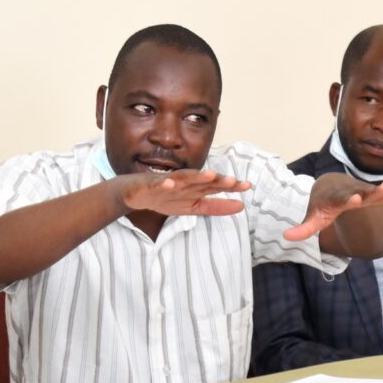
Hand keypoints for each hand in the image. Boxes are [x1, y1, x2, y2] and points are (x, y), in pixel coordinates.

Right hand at [119, 169, 251, 216]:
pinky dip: (164, 183)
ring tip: (209, 175)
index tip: (247, 186)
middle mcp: (185, 182)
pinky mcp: (152, 185)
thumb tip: (241, 206)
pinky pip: (159, 184)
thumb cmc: (166, 198)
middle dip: (217, 180)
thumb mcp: (193, 207)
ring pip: (184, 178)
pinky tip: (170, 184)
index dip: (230, 186)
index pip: (215, 186)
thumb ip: (216, 206)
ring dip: (196, 176)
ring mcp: (168, 182)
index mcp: (195, 188)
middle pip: (203, 180)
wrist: (135, 194)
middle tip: (233, 180)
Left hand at [283, 174, 382, 241]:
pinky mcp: (378, 196)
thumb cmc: (323, 204)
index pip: (345, 198)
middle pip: (368, 191)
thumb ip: (304, 228)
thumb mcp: (313, 216)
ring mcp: (369, 193)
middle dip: (377, 190)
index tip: (357, 199)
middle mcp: (356, 192)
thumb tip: (286, 237)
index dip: (350, 199)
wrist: (332, 185)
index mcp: (340, 197)